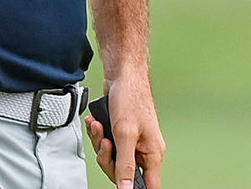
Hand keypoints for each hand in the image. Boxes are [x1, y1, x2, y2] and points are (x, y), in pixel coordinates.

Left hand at [84, 73, 164, 188]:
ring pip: (112, 158)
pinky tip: (97, 123)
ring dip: (101, 142)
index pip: (149, 186)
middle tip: (106, 143)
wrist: (123, 74)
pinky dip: (99, 134)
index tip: (124, 188)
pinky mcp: (121, 133)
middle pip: (122, 174)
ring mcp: (132, 142)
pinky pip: (107, 144)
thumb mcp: (125, 135)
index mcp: (152, 154)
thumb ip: (125, 165)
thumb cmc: (131, 98)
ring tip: (100, 127)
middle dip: (107, 158)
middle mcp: (144, 150)